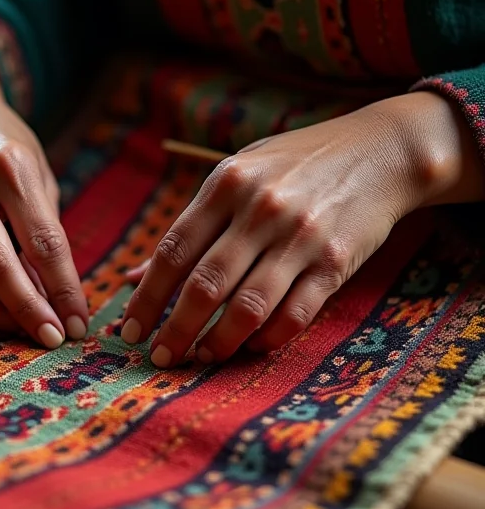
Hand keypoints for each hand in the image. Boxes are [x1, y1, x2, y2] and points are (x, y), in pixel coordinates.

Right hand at [0, 55, 87, 347]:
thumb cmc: (7, 150)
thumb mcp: (39, 174)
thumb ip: (46, 231)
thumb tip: (53, 298)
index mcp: (10, 166)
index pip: (43, 242)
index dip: (64, 290)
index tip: (78, 323)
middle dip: (28, 312)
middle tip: (52, 339)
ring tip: (24, 329)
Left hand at [122, 92, 484, 366]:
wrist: (380, 151)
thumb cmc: (294, 166)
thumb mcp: (237, 177)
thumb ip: (189, 227)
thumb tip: (133, 277)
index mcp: (226, 185)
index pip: (173, 252)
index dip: (147, 298)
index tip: (129, 331)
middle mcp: (260, 210)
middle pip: (205, 285)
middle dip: (175, 330)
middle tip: (159, 357)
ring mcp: (301, 236)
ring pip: (248, 307)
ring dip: (218, 342)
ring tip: (201, 357)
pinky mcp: (337, 262)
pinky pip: (295, 315)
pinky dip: (267, 339)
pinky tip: (250, 346)